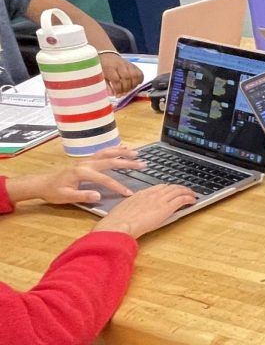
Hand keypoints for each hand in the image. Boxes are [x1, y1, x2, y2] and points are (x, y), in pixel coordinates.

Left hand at [6, 146, 145, 204]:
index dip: (117, 186)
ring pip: (107, 153)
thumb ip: (83, 195)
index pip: (104, 179)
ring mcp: (86, 160)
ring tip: (136, 153)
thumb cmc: (53, 191)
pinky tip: (122, 148)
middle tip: (142, 164)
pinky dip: (113, 149)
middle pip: (110, 161)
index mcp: (82, 172)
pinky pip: (102, 153)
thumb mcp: (66, 197)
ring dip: (122, 153)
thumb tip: (99, 195)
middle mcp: (86, 163)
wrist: (42, 183)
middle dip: (127, 163)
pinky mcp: (86, 161)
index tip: (129, 193)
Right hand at [93, 183, 197, 237]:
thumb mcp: (123, 210)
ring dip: (187, 192)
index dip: (168, 188)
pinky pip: (182, 199)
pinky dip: (189, 198)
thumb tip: (132, 212)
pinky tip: (193, 200)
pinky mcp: (166, 208)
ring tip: (193, 194)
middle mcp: (151, 194)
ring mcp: (159, 200)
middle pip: (170, 187)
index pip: (159, 187)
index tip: (172, 190)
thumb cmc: (117, 222)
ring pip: (178, 191)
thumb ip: (131, 208)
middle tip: (186, 191)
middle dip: (180, 188)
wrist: (119, 225)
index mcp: (140, 194)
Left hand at [100, 53, 142, 95]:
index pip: (116, 79)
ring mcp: (128, 64)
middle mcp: (120, 65)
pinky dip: (139, 80)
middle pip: (127, 77)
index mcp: (109, 67)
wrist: (107, 56)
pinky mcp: (133, 65)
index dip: (118, 89)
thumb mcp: (101, 76)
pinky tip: (135, 85)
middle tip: (124, 94)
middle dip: (126, 88)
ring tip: (129, 90)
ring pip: (135, 75)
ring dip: (133, 85)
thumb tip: (112, 95)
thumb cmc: (103, 67)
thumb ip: (106, 85)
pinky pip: (140, 73)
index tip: (117, 95)